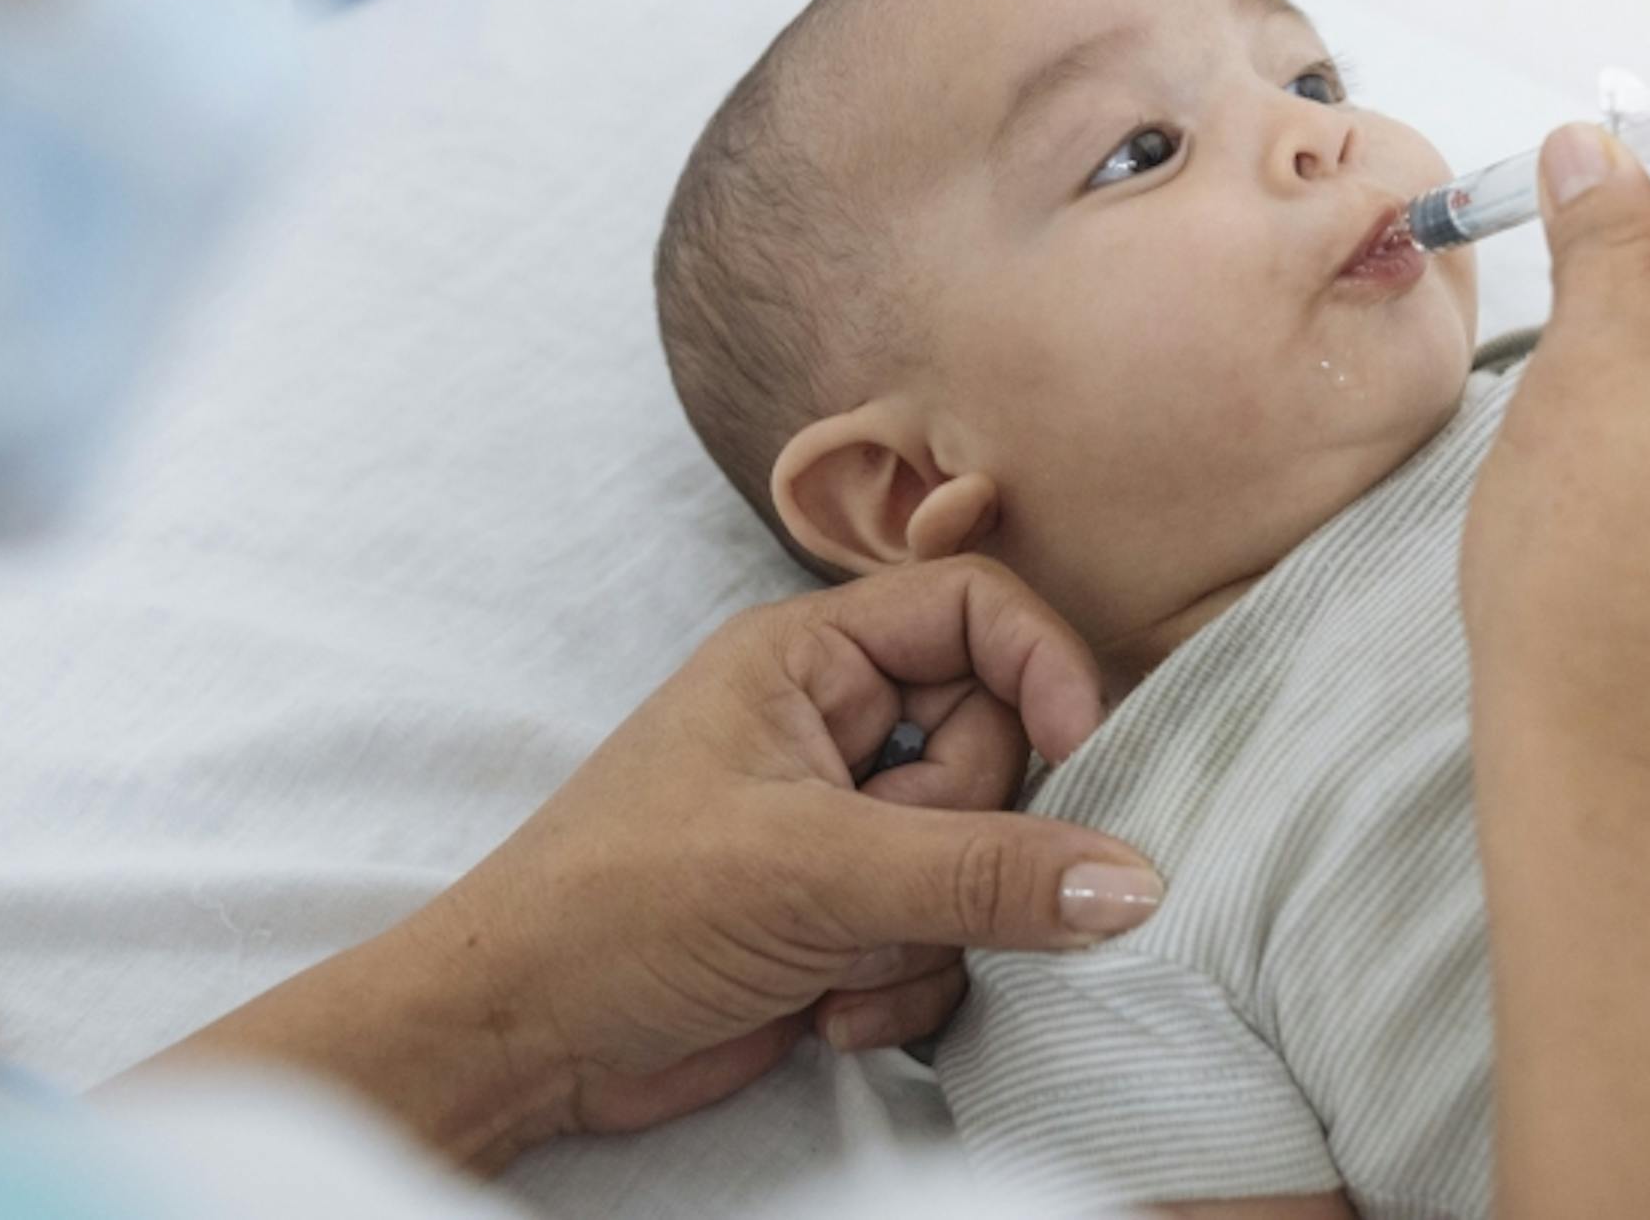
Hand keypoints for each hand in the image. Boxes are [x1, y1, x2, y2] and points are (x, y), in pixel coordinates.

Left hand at [146, 558, 1161, 1171]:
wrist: (518, 1042)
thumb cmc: (620, 908)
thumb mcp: (812, 875)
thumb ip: (981, 874)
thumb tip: (1130, 881)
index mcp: (808, 656)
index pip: (975, 608)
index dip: (1044, 671)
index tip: (1081, 759)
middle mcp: (833, 725)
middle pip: (996, 748)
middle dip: (963, 845)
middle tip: (884, 892)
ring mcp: (842, 824)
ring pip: (981, 857)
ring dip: (929, 937)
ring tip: (834, 968)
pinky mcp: (844, 917)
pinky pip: (948, 935)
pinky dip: (903, 984)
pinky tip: (826, 1014)